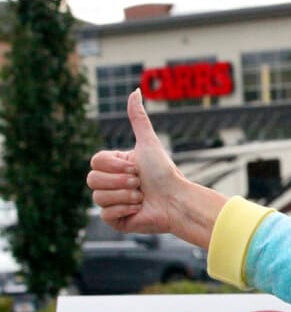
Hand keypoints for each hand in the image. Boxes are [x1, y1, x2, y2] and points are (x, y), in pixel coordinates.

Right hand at [87, 90, 225, 247]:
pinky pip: (105, 214)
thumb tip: (136, 90)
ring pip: (98, 197)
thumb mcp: (148, 143)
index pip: (95, 162)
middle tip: (140, 184)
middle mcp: (110, 184)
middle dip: (121, 181)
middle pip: (92, 180)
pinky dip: (125, 210)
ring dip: (125, 196)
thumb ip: (138, 119)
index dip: (116, 166)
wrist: (177, 200)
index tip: (136, 168)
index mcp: (114, 166)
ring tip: (142, 197)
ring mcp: (111, 203)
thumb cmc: (165, 173)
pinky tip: (139, 210)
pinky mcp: (115, 221)